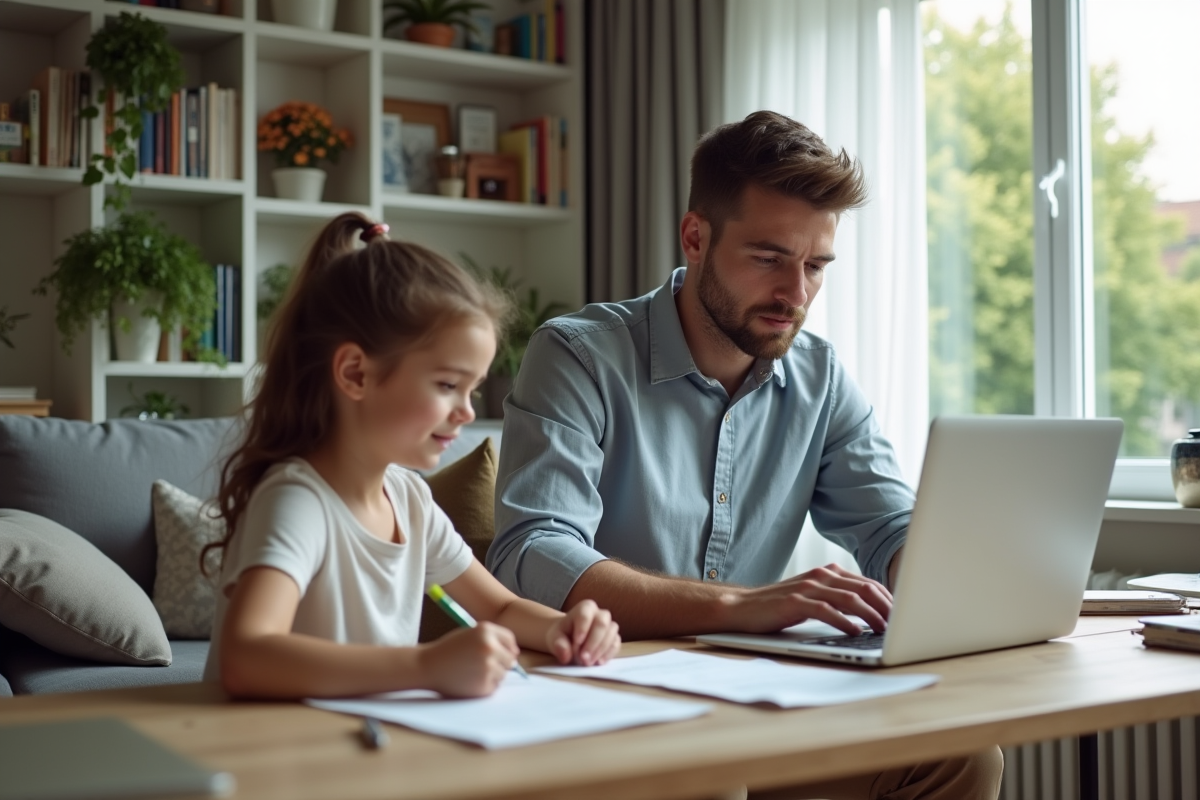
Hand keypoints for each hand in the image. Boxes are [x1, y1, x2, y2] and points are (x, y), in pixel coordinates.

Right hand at [417, 622, 518, 697]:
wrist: (428, 667)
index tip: (498, 652)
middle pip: (511, 660)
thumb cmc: (449, 650)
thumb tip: (515, 655)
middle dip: (500, 663)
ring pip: (503, 675)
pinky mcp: (484, 686)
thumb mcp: (471, 634)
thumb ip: (493, 639)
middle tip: (480, 665)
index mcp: (486, 631)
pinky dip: (485, 686)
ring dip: (493, 675)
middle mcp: (490, 648)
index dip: (506, 648)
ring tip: (471, 672)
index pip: (510, 641)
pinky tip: (469, 680)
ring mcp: (488, 668)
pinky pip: (494, 687)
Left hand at [546, 600, 620, 665]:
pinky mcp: (614, 638)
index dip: (582, 629)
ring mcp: (609, 625)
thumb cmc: (562, 635)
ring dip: (600, 650)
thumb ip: (558, 644)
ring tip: (588, 662)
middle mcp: (600, 614)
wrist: (568, 639)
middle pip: (602, 623)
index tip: (576, 644)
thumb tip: (566, 654)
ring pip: (611, 634)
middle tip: (583, 659)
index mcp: (585, 608)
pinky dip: (608, 654)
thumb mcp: (554, 638)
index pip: (586, 614)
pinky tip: (598, 662)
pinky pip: (616, 644)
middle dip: (593, 643)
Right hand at [720, 564, 892, 635]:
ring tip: (883, 629)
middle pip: (863, 588)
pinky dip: (845, 622)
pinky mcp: (795, 602)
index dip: (888, 598)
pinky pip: (827, 610)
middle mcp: (820, 576)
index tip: (903, 615)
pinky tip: (856, 632)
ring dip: (871, 615)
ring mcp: (808, 587)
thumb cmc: (780, 606)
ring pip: (849, 598)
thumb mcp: (813, 598)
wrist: (743, 607)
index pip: (867, 583)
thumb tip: (870, 614)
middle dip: (886, 606)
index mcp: (827, 573)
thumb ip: (837, 599)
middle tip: (901, 624)